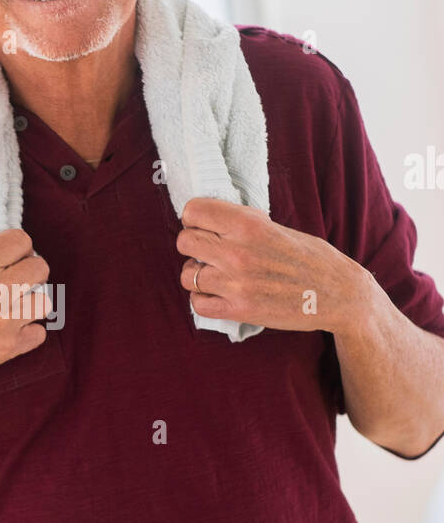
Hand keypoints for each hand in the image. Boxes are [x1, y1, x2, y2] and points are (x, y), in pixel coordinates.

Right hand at [0, 229, 51, 407]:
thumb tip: (1, 260)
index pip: (21, 240)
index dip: (17, 250)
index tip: (10, 259)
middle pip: (41, 268)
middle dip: (30, 274)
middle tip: (15, 284)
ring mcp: (3, 320)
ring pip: (45, 301)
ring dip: (30, 305)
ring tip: (12, 310)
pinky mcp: (8, 348)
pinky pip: (38, 334)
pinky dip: (26, 334)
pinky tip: (8, 334)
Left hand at [176, 197, 371, 333]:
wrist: (339, 294)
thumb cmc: (310, 258)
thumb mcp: (277, 228)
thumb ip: (243, 224)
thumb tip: (211, 219)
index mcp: (249, 224)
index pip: (193, 211)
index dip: (195, 219)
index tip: (204, 226)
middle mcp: (239, 252)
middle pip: (184, 242)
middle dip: (193, 246)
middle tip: (209, 252)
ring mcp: (237, 283)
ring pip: (186, 275)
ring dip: (197, 275)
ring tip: (216, 275)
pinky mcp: (240, 310)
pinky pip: (197, 304)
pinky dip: (203, 300)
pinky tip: (219, 295)